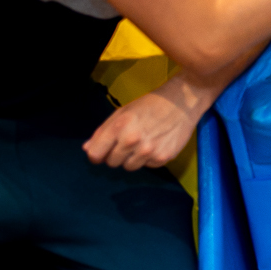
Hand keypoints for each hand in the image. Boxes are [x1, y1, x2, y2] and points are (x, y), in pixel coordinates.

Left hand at [83, 75, 213, 169]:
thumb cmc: (150, 104)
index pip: (95, 154)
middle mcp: (132, 140)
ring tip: (144, 141)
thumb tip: (88, 149)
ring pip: (129, 167)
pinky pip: (147, 166)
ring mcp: (148, 151)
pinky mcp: (162, 158)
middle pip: (112, 163)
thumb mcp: (122, 112)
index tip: (102, 152)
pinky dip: (149, 158)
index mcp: (119, 126)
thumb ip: (103, 132)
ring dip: (133, 158)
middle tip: (129, 140)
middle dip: (117, 154)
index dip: (97, 154)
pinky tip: (157, 143)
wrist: (182, 102)